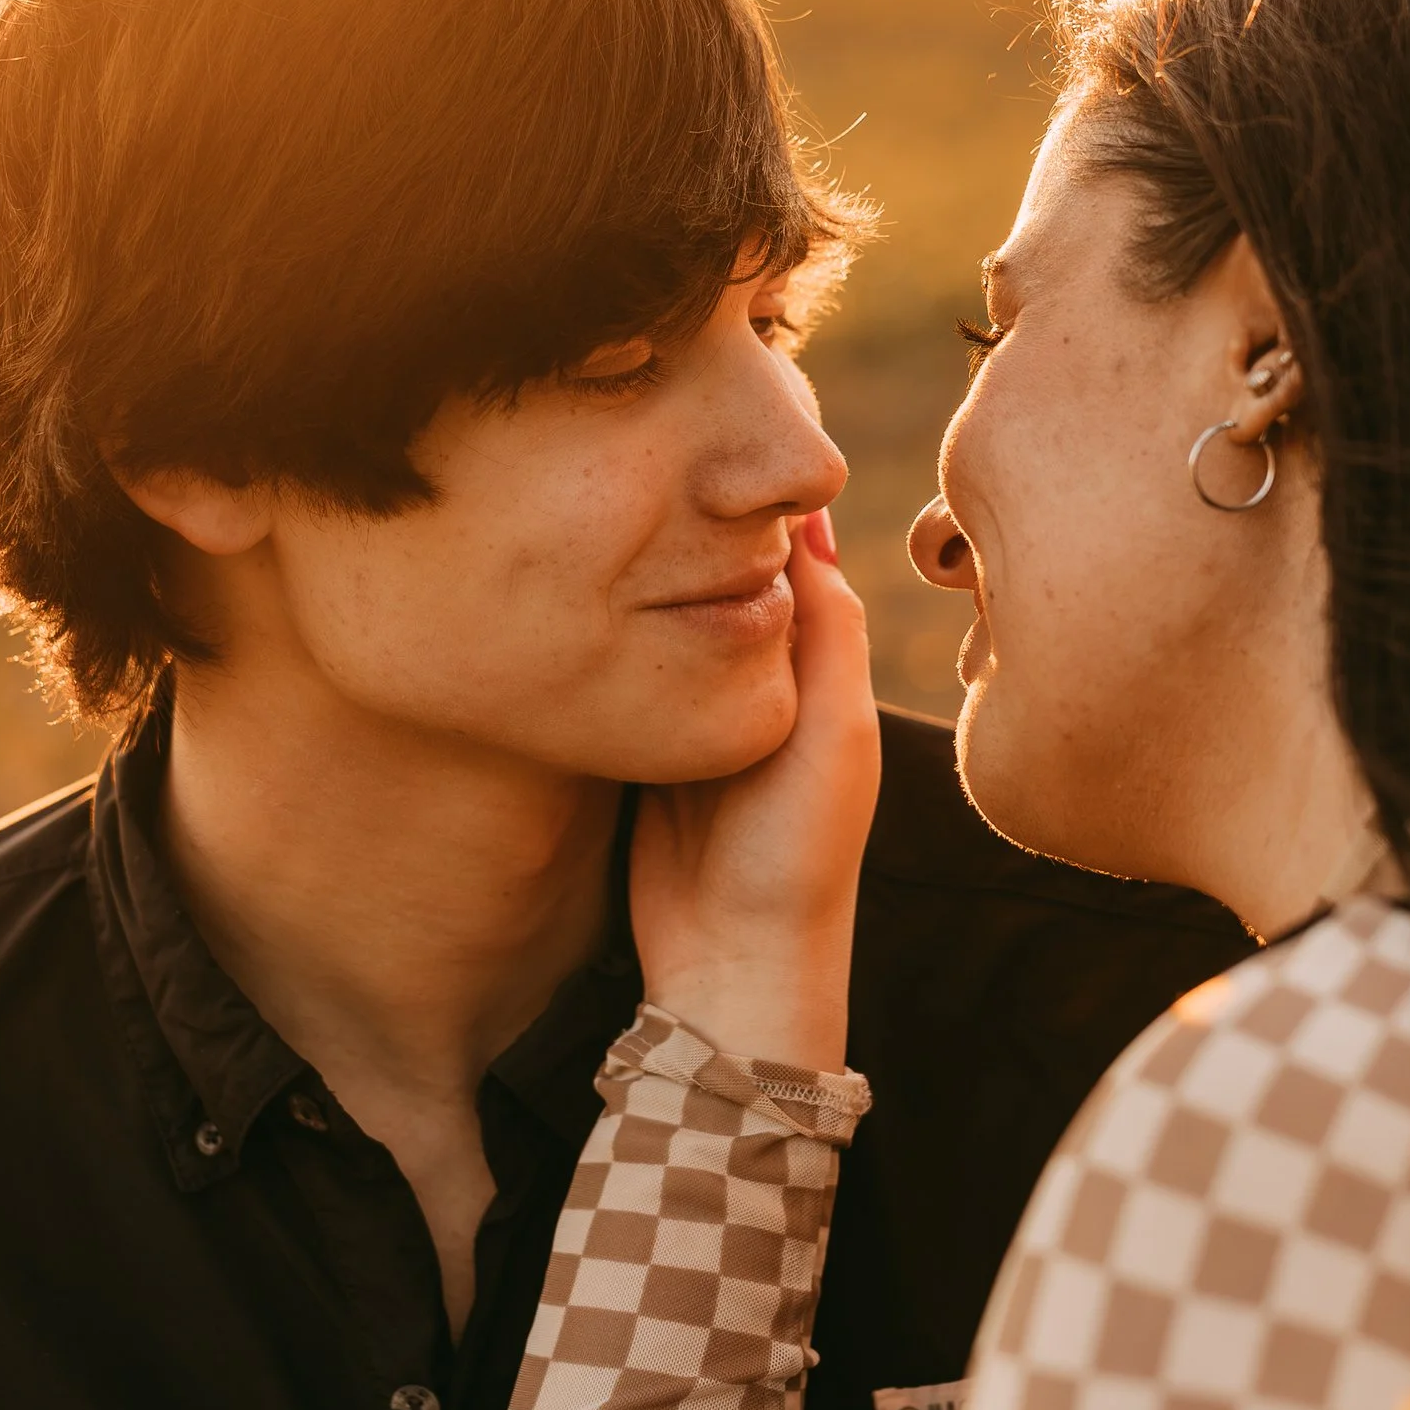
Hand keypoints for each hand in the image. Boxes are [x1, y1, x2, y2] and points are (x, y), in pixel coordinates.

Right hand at [627, 517, 881, 1073]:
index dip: (760, 510)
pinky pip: (628, 676)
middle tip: (640, 467)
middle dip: (690, 537)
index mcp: (822, 673)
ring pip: (669, 624)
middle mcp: (762, 686)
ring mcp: (698, 717)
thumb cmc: (797, 852)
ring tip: (603, 515)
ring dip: (642, 583)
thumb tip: (809, 525)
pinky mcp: (644, 749)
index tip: (716, 446)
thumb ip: (829, 631)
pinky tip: (577, 597)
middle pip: (722, 585)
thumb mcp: (833, 730)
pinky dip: (609, 642)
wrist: (731, 963)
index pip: (794, 564)